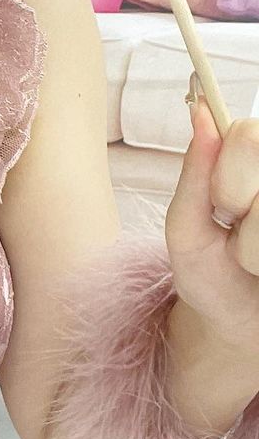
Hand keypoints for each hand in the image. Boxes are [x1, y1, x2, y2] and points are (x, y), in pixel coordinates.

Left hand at [165, 85, 258, 348]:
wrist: (242, 327)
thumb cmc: (210, 272)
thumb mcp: (187, 227)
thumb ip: (194, 172)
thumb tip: (200, 111)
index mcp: (253, 156)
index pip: (246, 136)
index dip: (228, 180)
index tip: (224, 210)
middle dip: (245, 211)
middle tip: (240, 235)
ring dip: (257, 249)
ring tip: (257, 259)